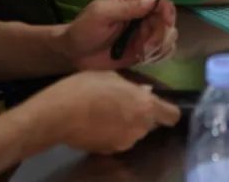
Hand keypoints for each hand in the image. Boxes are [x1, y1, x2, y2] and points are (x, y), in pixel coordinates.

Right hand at [31, 71, 179, 153]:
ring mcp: (124, 142)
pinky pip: (118, 139)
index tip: (158, 105)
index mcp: (146, 107)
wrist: (56, 115)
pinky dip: (112, 133)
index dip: (168, 110)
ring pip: (134, 132)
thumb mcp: (111, 77)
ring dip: (127, 124)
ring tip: (107, 112)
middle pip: (151, 124)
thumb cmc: (86, 89)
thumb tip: (144, 91)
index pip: (172, 116)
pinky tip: (97, 123)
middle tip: (124, 103)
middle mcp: (140, 128)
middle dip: (142, 115)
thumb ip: (132, 86)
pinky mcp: (107, 151)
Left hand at [63, 0, 177, 70]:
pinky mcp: (142, 50)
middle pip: (167, 20)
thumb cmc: (84, 29)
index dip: (167, 10)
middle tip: (147, 45)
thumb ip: (128, 7)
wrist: (73, 54)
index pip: (161, 0)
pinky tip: (145, 58)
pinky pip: (161, 51)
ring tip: (143, 52)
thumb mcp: (102, 14)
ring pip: (167, 36)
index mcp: (134, 1)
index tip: (166, 23)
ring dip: (159, 46)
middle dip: (162, 33)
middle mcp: (143, 16)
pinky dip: (158, 55)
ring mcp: (144, 34)